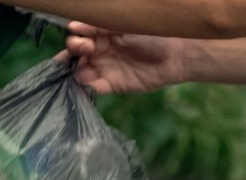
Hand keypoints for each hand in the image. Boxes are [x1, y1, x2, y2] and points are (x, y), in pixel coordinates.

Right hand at [57, 22, 189, 94]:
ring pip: (81, 72)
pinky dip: (88, 86)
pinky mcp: (112, 85)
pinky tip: (89, 82)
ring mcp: (104, 69)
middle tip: (84, 51)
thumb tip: (72, 26)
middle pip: (75, 56)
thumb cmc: (151, 35)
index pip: (78, 37)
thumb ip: (99, 26)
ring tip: (82, 69)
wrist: (174, 55)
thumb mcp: (123, 26)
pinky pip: (94, 87)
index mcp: (101, 35)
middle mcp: (99, 52)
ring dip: (77, 71)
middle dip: (71, 55)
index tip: (82, 40)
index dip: (75, 39)